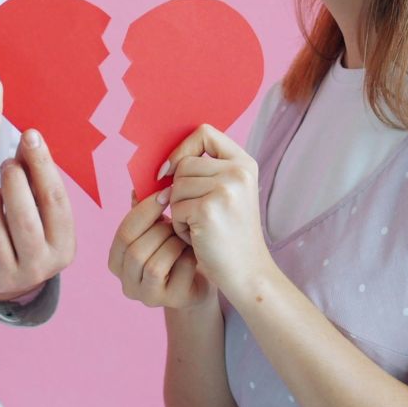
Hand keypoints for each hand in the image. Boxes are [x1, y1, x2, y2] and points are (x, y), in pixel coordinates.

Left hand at [0, 128, 75, 300]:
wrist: (15, 280)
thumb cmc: (31, 233)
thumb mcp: (43, 211)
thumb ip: (37, 178)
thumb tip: (29, 138)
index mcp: (63, 246)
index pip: (55, 200)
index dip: (42, 165)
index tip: (31, 136)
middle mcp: (39, 267)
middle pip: (24, 219)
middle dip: (13, 183)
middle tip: (7, 165)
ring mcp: (9, 278)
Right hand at [107, 187, 212, 310]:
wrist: (202, 277)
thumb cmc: (177, 248)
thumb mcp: (159, 228)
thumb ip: (145, 209)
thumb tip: (137, 185)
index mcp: (117, 260)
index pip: (123, 232)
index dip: (144, 210)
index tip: (165, 193)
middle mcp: (126, 282)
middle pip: (135, 250)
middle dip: (160, 230)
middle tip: (179, 219)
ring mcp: (146, 296)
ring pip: (152, 264)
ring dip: (173, 244)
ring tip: (185, 237)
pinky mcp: (171, 301)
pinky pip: (176, 273)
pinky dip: (187, 257)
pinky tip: (194, 253)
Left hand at [165, 124, 273, 300]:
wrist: (247, 273)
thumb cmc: (230, 235)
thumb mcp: (226, 194)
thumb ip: (203, 172)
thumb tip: (160, 164)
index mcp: (244, 163)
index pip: (204, 133)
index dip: (182, 148)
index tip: (172, 169)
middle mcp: (238, 171)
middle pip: (183, 164)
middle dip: (180, 192)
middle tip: (201, 215)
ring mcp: (225, 189)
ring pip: (175, 187)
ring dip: (179, 211)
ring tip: (202, 227)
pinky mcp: (208, 209)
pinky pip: (174, 208)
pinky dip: (180, 226)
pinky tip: (199, 238)